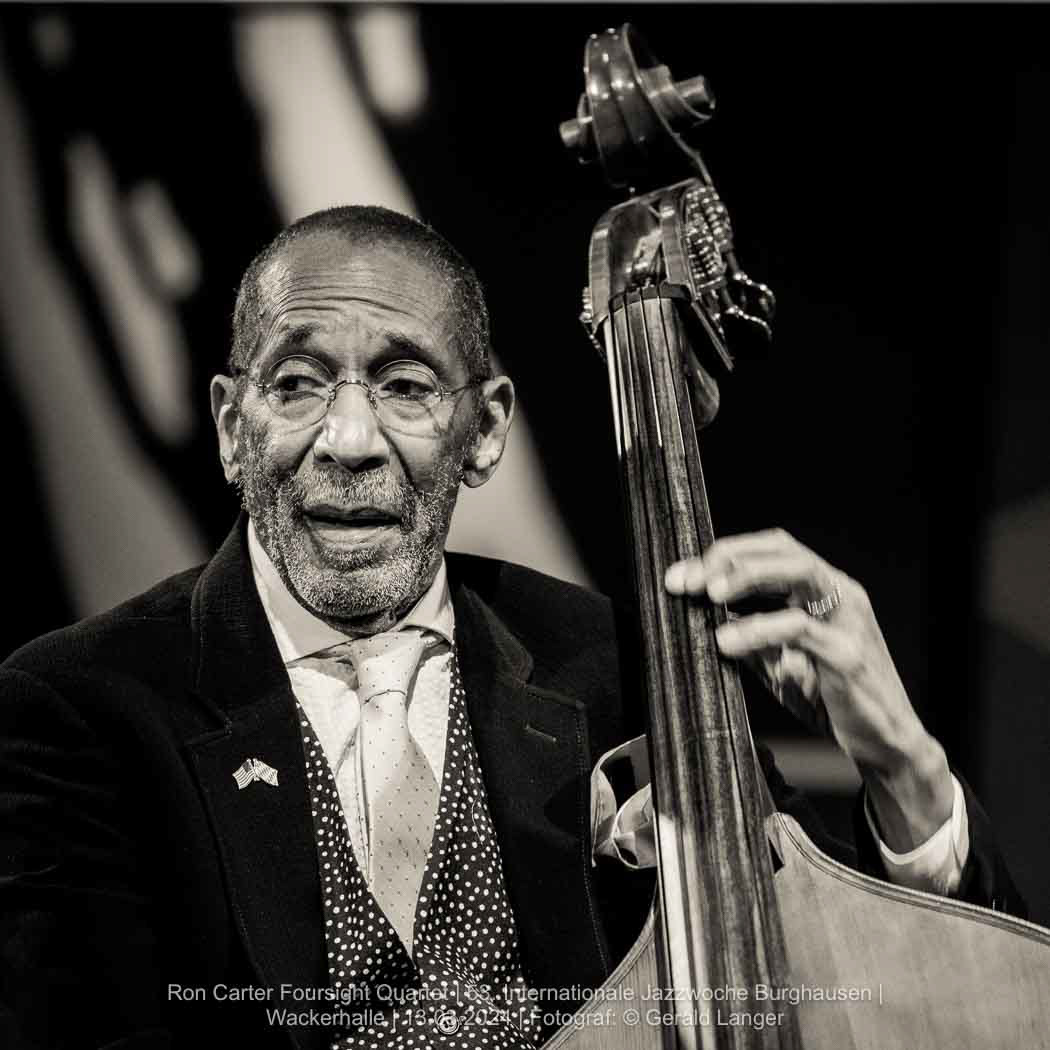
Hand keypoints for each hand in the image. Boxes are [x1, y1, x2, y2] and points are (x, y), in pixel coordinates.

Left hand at [664, 528, 953, 849]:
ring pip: (800, 573)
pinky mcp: (847, 654)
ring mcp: (848, 620)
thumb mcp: (779, 661)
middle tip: (691, 581)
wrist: (883, 744)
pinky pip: (800, 629)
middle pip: (785, 550)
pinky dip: (759, 629)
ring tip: (710, 595)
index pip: (774, 550)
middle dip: (733, 558)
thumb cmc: (830, 698)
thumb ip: (750, 635)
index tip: (681, 576)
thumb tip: (698, 616)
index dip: (727, 555)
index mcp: (824, 590)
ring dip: (749, 577)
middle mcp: (841, 594)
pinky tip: (727, 643)